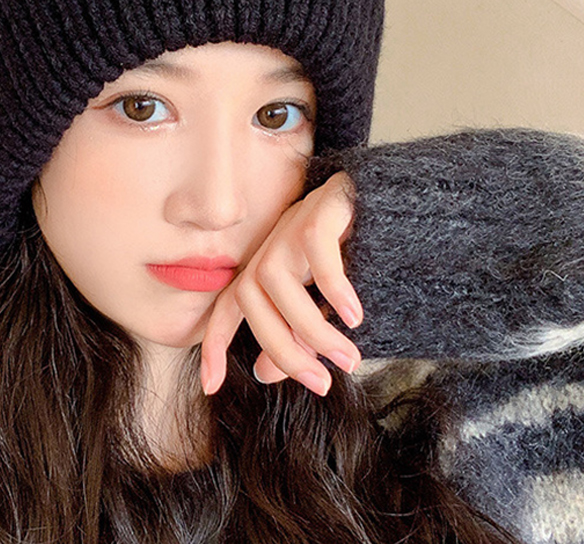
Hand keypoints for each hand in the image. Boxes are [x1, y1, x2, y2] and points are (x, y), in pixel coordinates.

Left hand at [200, 171, 361, 395]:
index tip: (210, 386)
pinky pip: (317, 252)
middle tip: (322, 384)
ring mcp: (288, 231)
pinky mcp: (317, 215)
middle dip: (282, 349)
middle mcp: (268, 252)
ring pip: (279, 283)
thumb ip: (292, 335)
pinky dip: (334, 288)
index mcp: (262, 272)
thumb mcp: (316, 301)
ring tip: (349, 358)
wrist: (373, 197)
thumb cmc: (343, 252)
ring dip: (314, 329)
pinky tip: (355, 316)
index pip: (227, 309)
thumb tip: (263, 373)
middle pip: (249, 302)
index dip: (213, 345)